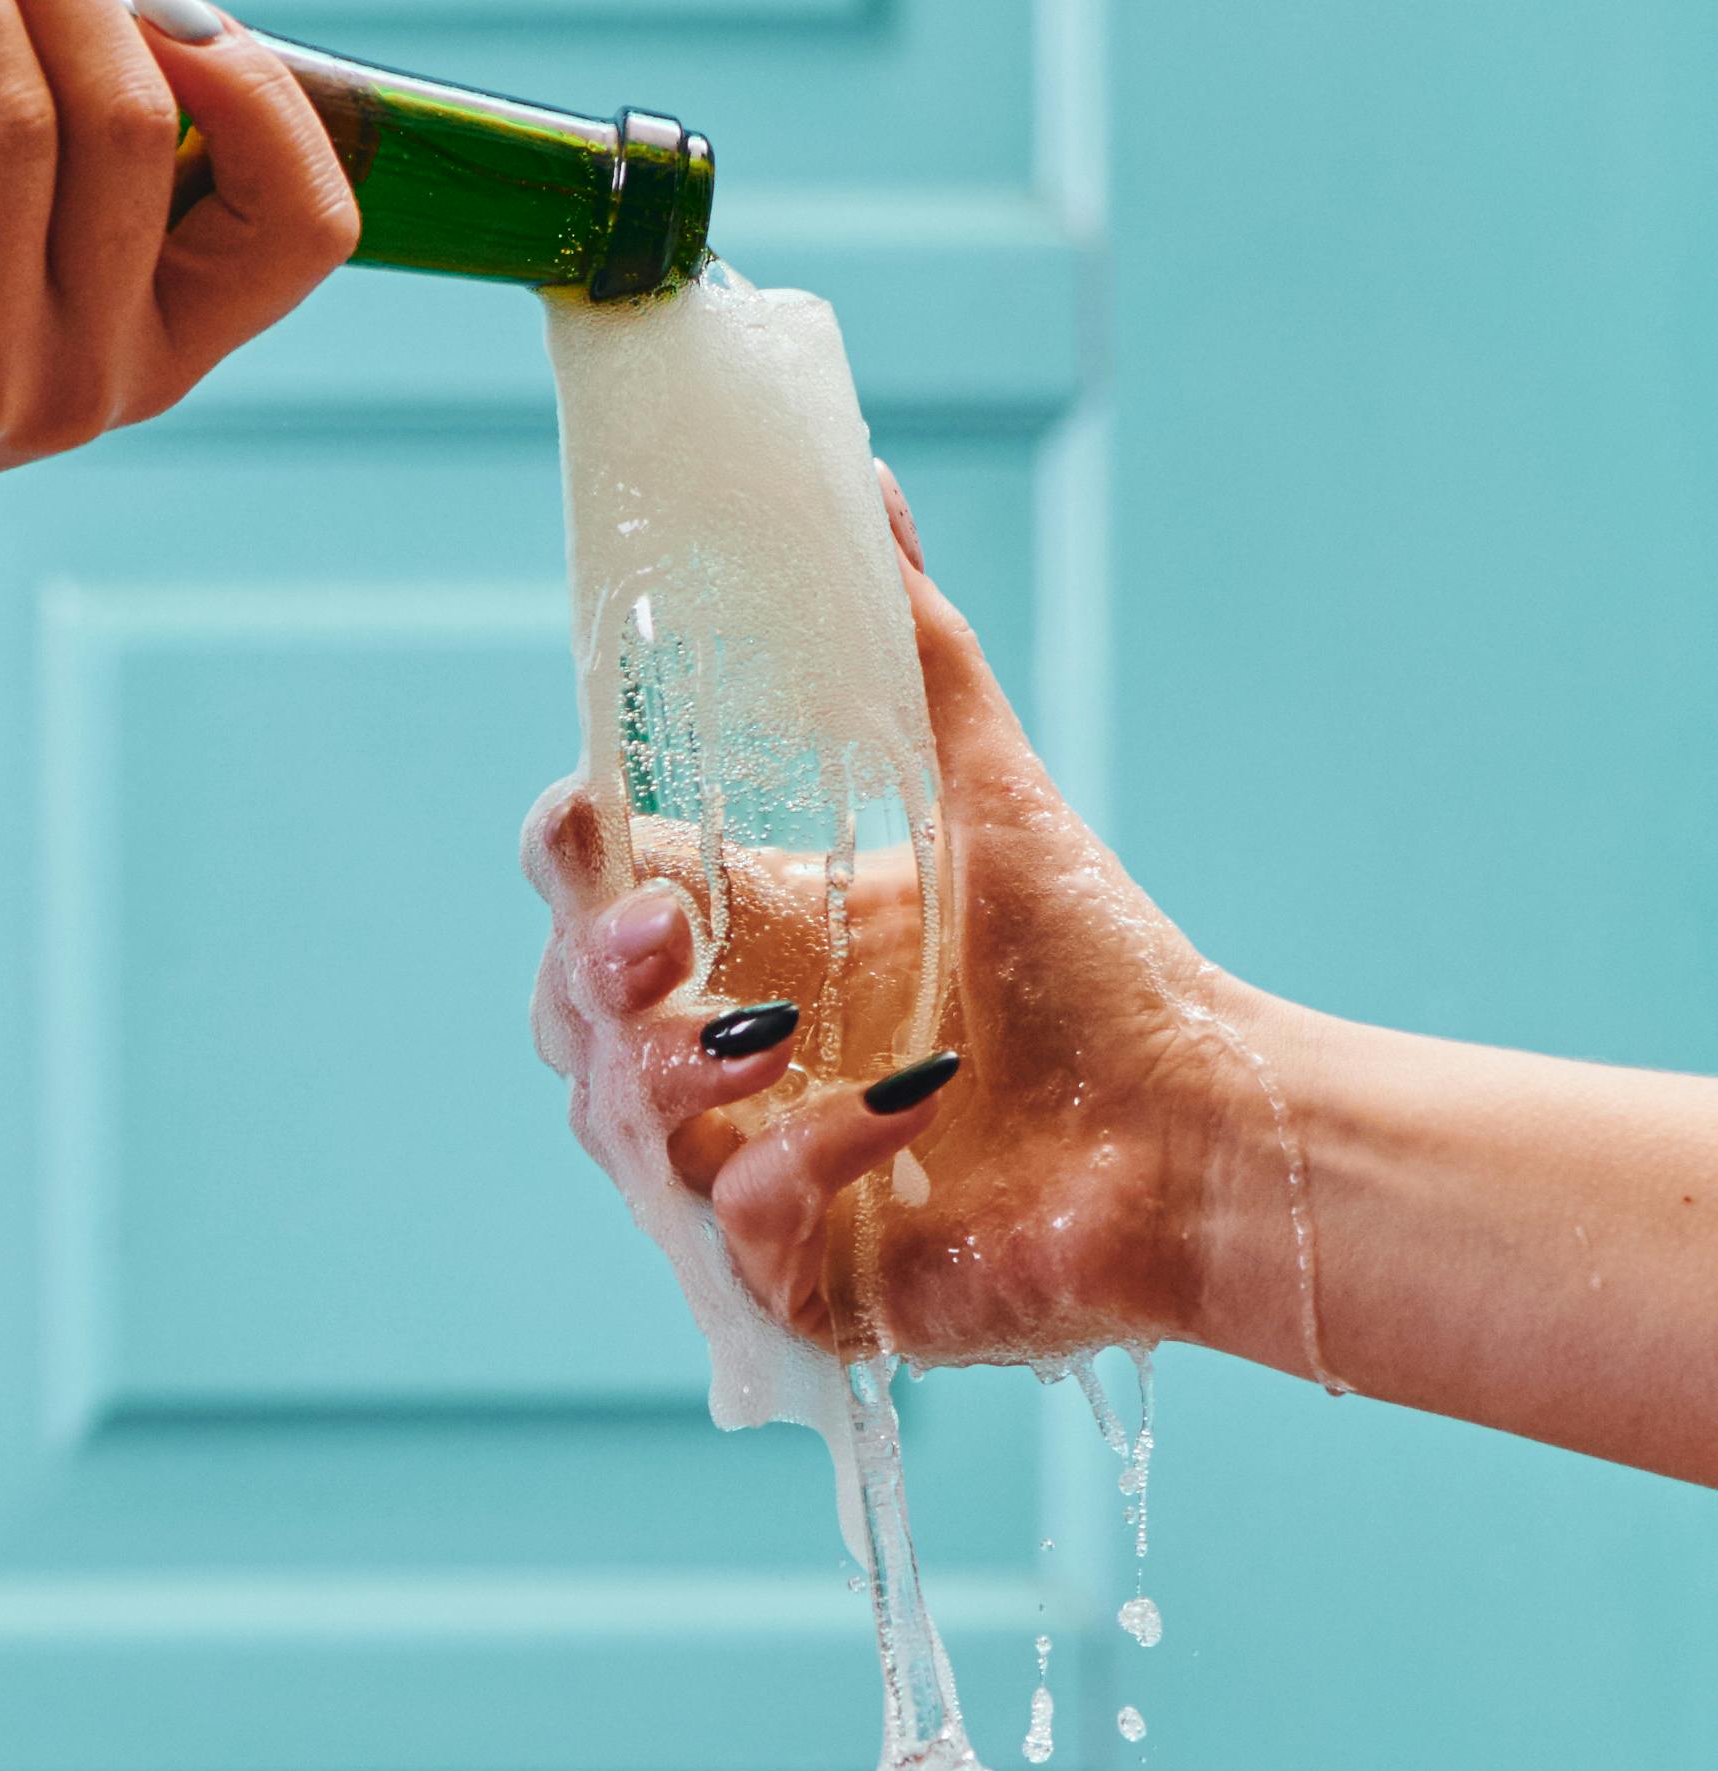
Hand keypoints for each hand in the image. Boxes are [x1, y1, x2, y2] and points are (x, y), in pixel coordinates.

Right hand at [527, 475, 1291, 1374]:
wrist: (1207, 1126)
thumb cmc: (1094, 965)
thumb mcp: (987, 788)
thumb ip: (912, 644)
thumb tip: (866, 487)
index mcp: (743, 945)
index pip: (584, 895)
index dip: (566, 858)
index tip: (593, 817)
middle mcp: (724, 1065)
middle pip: (564, 1019)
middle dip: (588, 976)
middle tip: (658, 945)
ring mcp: (745, 1177)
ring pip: (613, 1129)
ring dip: (668, 1076)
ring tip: (768, 1039)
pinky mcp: (796, 1283)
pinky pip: (731, 1226)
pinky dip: (796, 1168)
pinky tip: (894, 1125)